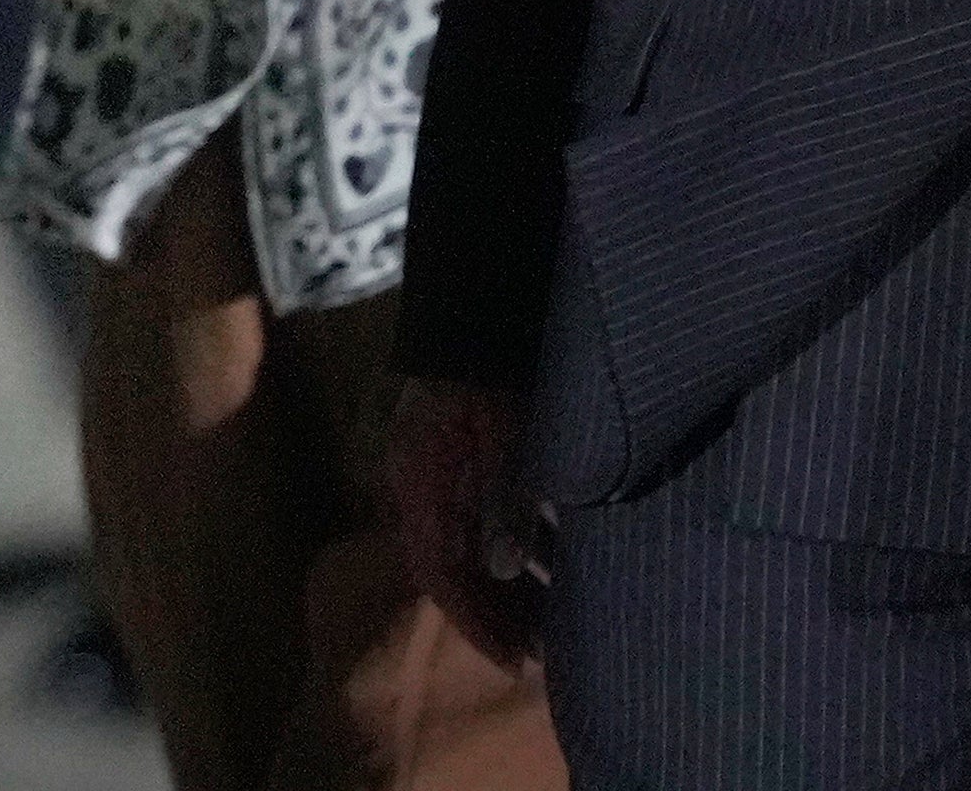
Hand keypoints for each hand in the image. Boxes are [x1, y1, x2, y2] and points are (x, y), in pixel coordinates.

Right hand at [388, 378, 551, 666]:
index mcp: (421, 485)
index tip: (516, 662)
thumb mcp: (505, 435)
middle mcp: (418, 486)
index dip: (478, 623)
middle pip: (453, 568)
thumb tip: (503, 568)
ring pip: (467, 545)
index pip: (440, 575)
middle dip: (496, 613)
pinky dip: (512, 545)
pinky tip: (551, 560)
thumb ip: (504, 499)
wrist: (476, 308)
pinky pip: (478, 518)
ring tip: (552, 616)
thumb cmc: (492, 370)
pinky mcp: (455, 454)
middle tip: (542, 650)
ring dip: (505, 583)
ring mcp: (434, 469)